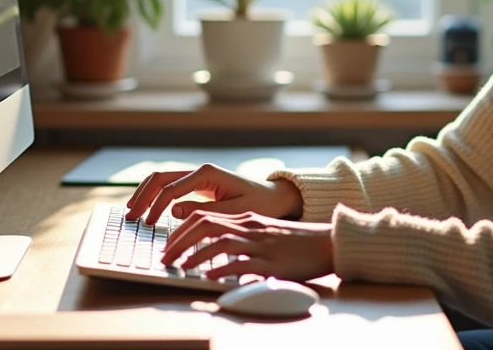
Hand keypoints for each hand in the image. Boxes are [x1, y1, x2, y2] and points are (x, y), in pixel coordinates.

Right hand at [125, 163, 303, 223]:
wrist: (272, 198)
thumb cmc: (258, 205)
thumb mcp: (234, 212)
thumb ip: (205, 211)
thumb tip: (174, 210)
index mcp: (207, 174)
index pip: (172, 188)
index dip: (156, 206)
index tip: (147, 224)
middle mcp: (199, 171)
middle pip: (161, 178)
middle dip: (143, 196)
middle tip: (130, 216)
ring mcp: (196, 176)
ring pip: (161, 179)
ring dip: (145, 193)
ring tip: (132, 212)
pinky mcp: (196, 184)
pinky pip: (169, 186)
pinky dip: (154, 195)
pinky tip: (146, 209)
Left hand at [160, 210, 333, 282]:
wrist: (328, 243)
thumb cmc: (296, 243)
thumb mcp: (265, 234)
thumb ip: (242, 238)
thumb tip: (215, 251)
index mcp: (247, 219)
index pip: (206, 216)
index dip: (182, 230)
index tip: (168, 244)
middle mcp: (251, 227)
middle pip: (206, 224)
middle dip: (180, 240)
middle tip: (165, 256)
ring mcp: (261, 243)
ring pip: (220, 241)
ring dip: (195, 254)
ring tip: (179, 265)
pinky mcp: (271, 261)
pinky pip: (241, 263)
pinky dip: (221, 268)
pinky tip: (208, 275)